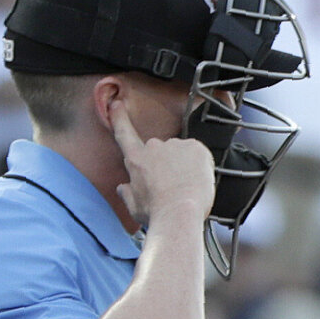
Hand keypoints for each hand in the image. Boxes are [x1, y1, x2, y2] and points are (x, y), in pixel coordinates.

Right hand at [110, 94, 216, 236]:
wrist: (178, 214)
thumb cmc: (157, 214)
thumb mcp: (135, 206)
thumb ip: (128, 193)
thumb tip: (123, 188)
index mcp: (136, 160)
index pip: (124, 133)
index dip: (120, 117)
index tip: (117, 104)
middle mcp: (152, 147)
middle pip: (161, 151)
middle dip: (169, 165)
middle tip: (176, 187)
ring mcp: (174, 145)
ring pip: (182, 153)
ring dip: (186, 165)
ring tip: (187, 187)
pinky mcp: (195, 147)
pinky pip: (200, 154)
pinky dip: (202, 166)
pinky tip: (198, 181)